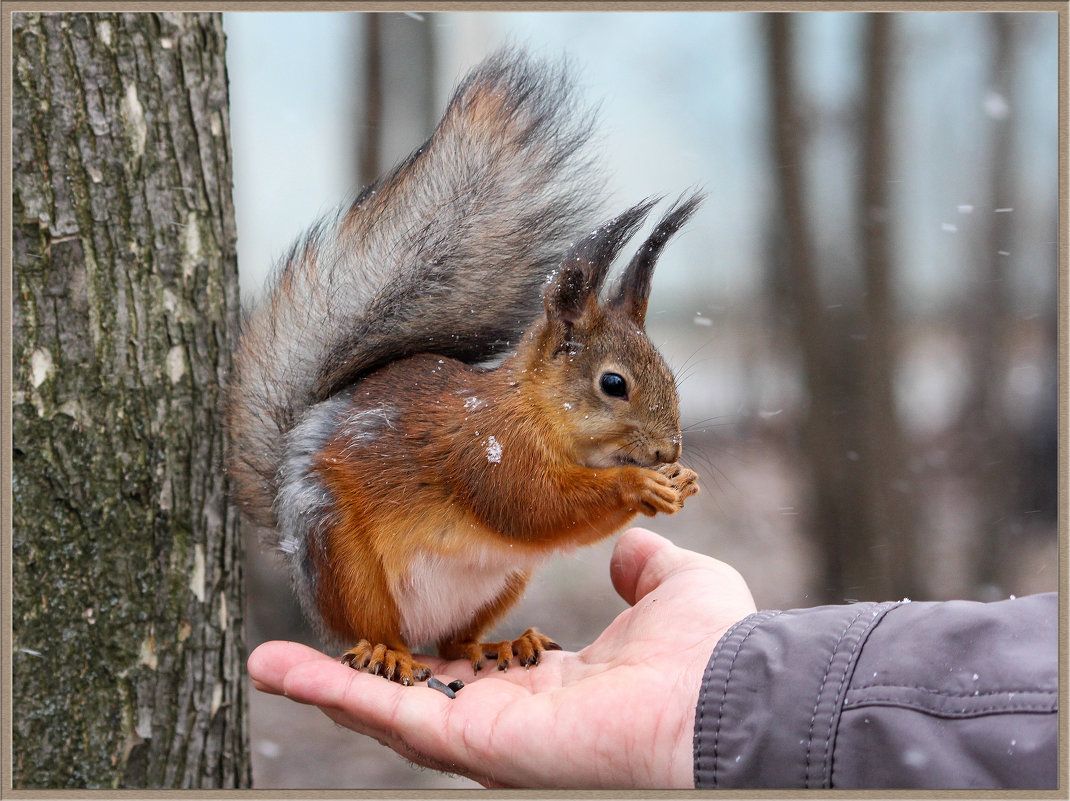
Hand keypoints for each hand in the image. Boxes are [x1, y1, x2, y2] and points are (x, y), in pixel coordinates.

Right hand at [247, 527, 756, 788]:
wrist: (730, 694)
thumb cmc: (714, 649)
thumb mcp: (674, 586)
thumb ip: (643, 568)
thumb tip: (629, 551)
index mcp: (552, 684)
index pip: (472, 672)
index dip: (429, 651)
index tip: (393, 625)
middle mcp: (512, 717)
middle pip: (414, 699)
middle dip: (356, 678)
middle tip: (298, 657)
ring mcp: (489, 735)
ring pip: (388, 713)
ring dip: (326, 687)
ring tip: (265, 666)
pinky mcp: (475, 743)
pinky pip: (391, 718)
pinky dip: (334, 692)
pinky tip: (281, 671)